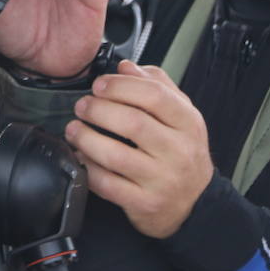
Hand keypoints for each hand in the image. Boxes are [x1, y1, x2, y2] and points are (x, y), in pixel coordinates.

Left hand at [64, 61, 213, 238]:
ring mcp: (162, 180)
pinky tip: (80, 157)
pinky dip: (88, 168)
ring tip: (74, 129)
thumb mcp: (180, 114)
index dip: (120, 86)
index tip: (99, 85)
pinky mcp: (145, 203)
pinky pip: (108, 185)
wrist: (195, 202)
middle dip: (99, 110)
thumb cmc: (182, 151)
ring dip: (87, 138)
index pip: (155, 95)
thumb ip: (156, 85)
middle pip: (133, 123)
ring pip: (116, 155)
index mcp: (188, 123)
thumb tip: (125, 67)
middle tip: (82, 106)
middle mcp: (178, 151)